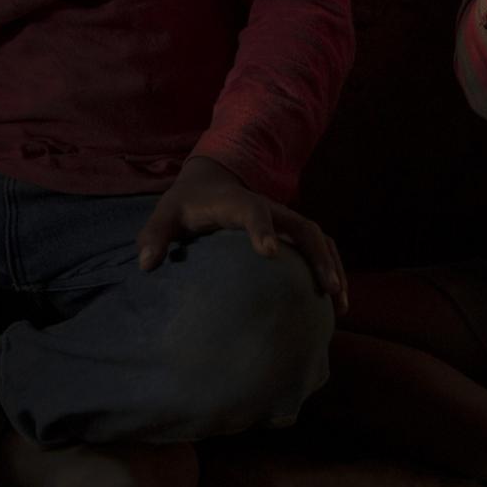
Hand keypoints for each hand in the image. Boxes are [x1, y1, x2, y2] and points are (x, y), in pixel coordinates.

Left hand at [134, 154, 349, 309]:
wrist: (209, 182)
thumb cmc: (186, 204)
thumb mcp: (166, 214)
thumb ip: (155, 235)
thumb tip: (146, 264)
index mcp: (237, 203)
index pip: (254, 210)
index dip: (262, 228)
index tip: (268, 252)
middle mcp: (269, 208)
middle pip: (304, 226)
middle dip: (318, 256)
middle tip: (327, 289)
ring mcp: (283, 220)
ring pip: (318, 238)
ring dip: (332, 267)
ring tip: (340, 303)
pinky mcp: (289, 232)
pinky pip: (318, 247)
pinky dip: (331, 269)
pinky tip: (336, 301)